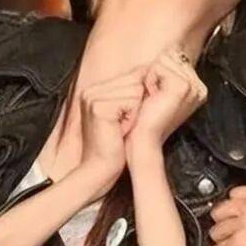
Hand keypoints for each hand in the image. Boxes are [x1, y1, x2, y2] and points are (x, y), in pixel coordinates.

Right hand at [78, 67, 146, 198]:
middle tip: (124, 127)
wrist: (100, 170)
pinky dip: (132, 119)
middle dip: (138, 106)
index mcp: (96, 90)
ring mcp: (93, 97)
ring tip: (121, 129)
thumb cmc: (115, 146)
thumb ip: (133, 94)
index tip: (130, 119)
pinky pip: (132, 102)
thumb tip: (154, 75)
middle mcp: (91, 90)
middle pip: (136, 81)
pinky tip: (120, 131)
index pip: (133, 76)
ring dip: (136, 113)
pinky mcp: (99, 107)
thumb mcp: (125, 115)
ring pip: (136, 90)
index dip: (141, 99)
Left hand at [126, 48, 206, 161]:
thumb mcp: (161, 91)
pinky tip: (152, 97)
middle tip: (153, 96)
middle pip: (170, 55)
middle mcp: (199, 87)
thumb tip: (167, 51)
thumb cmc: (147, 117)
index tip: (157, 95)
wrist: (145, 139)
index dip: (158, 71)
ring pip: (164, 59)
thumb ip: (168, 72)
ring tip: (153, 97)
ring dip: (152, 76)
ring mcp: (193, 86)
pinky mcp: (183, 86)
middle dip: (156, 72)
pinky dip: (150, 79)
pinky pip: (159, 66)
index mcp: (197, 88)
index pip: (175, 57)